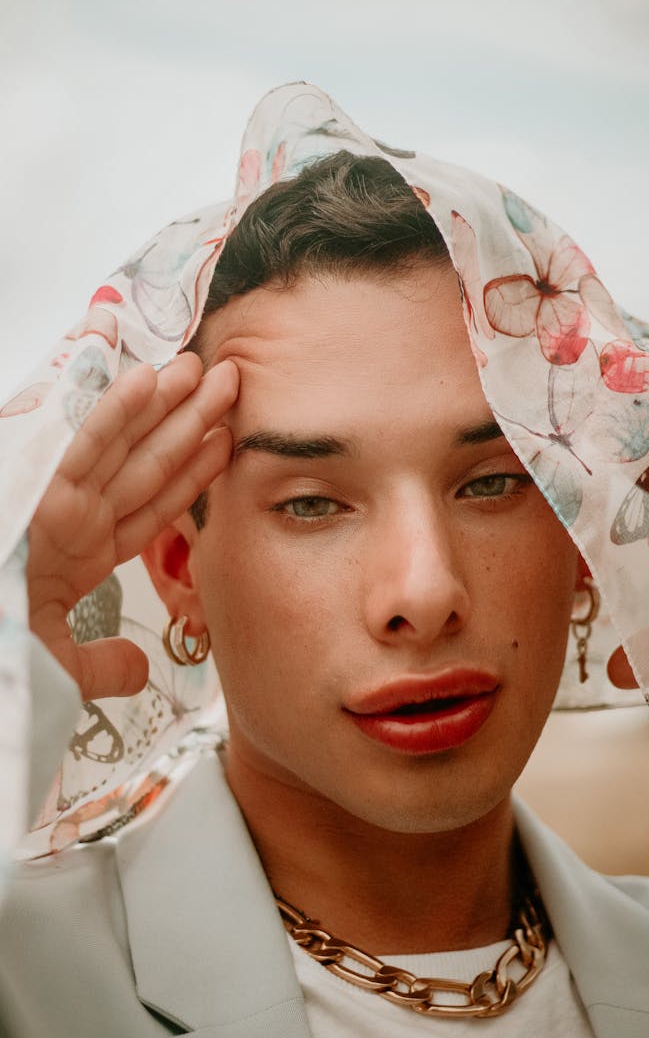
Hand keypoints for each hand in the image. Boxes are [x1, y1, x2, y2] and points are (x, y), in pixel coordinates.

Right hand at [27, 353, 238, 700]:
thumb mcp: (56, 666)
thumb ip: (102, 666)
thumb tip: (140, 671)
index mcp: (83, 551)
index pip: (154, 503)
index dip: (193, 472)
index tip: (226, 443)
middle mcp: (74, 516)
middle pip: (147, 461)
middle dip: (189, 420)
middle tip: (228, 379)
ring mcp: (53, 497)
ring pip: (123, 442)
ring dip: (162, 401)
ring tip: (200, 366)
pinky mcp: (31, 485)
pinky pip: (81, 441)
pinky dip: (112, 408)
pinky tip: (144, 378)